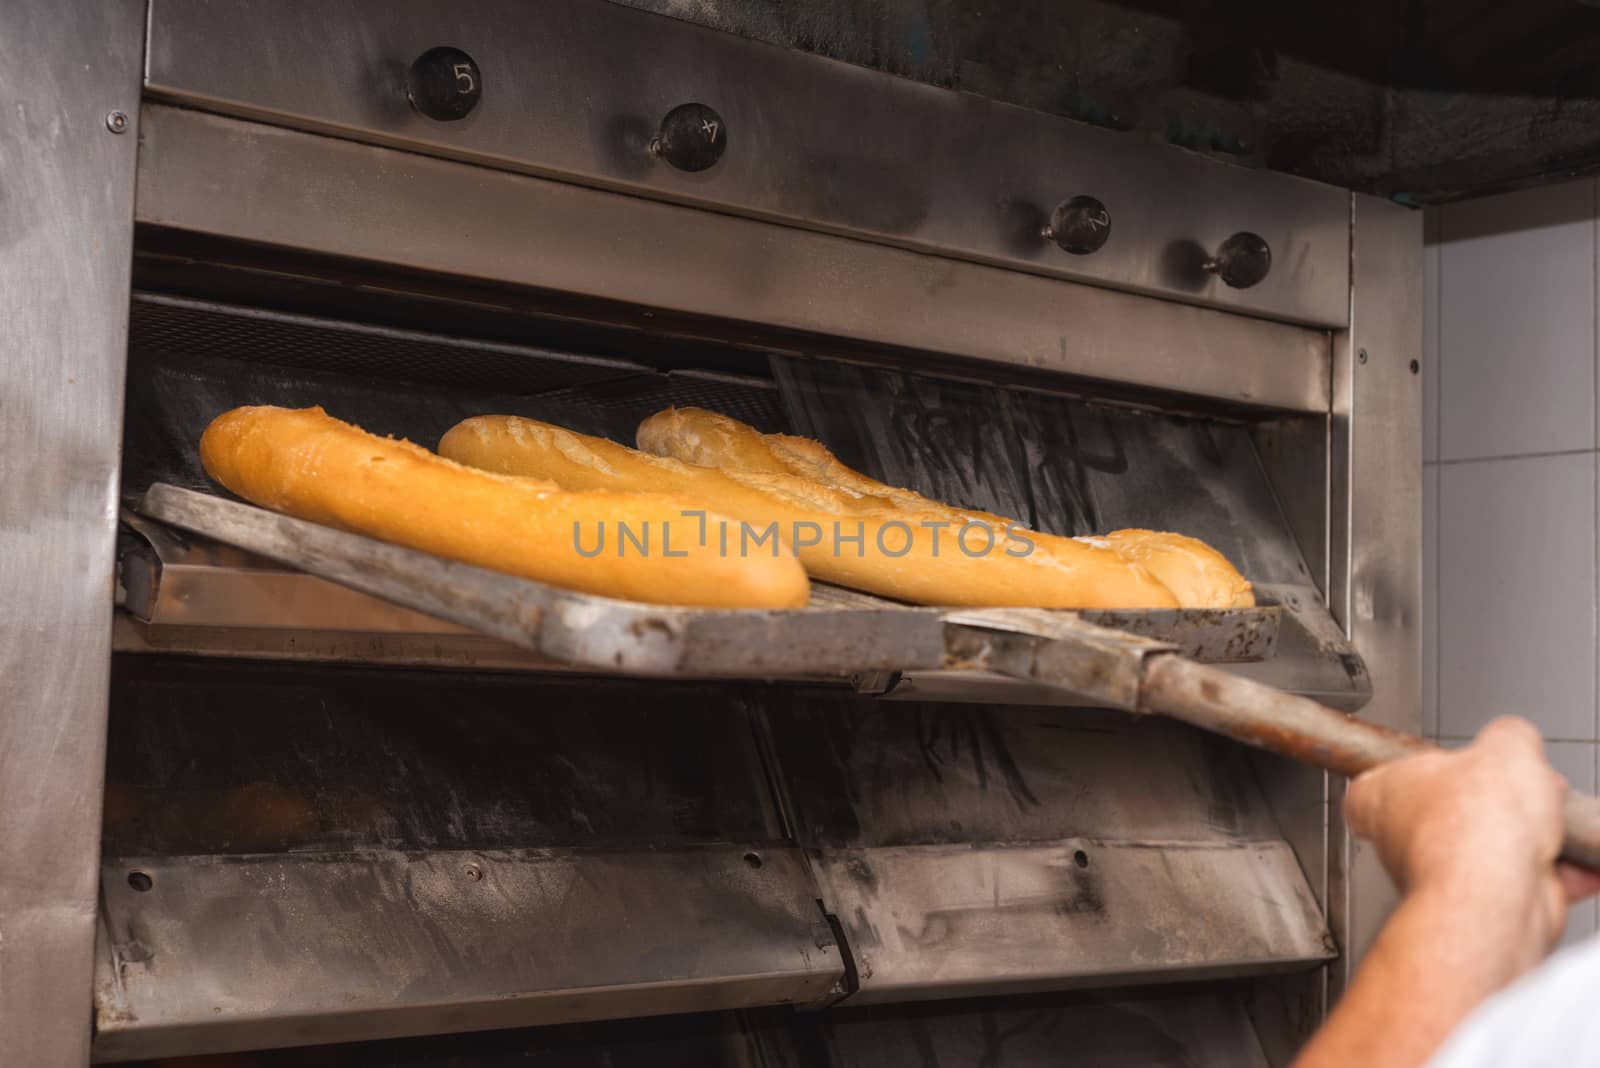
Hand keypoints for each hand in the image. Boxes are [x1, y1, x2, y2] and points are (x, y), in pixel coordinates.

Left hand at [1345, 717, 1599, 966]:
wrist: (1496, 894)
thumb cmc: (1471, 827)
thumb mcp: (1503, 747)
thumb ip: (1507, 736)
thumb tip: (1514, 739)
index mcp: (1383, 798)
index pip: (1372, 786)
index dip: (1405, 773)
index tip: (1431, 767)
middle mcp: (1405, 842)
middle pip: (1454, 810)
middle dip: (1502, 798)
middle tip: (1530, 789)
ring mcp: (1446, 877)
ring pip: (1495, 848)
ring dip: (1537, 836)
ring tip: (1559, 823)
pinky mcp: (1486, 906)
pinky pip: (1530, 883)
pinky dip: (1561, 873)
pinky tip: (1579, 861)